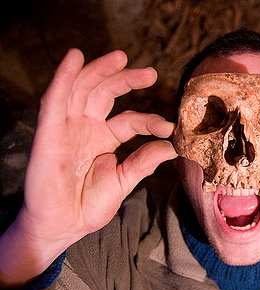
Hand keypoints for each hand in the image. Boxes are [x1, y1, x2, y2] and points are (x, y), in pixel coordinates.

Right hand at [0, 49, 176, 285]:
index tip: (169, 127)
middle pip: (106, 94)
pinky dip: (63, 76)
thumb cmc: (89, 206)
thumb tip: (172, 147)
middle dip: (126, 79)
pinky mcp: (49, 132)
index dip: (149, 120)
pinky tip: (75, 57)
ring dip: (100, 70)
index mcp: (104, 139)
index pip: (130, 120)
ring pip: (83, 89)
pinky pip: (55, 99)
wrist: (63, 226)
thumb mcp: (123, 181)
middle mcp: (86, 128)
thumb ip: (143, 161)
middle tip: (151, 73)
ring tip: (121, 56)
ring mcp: (67, 128)